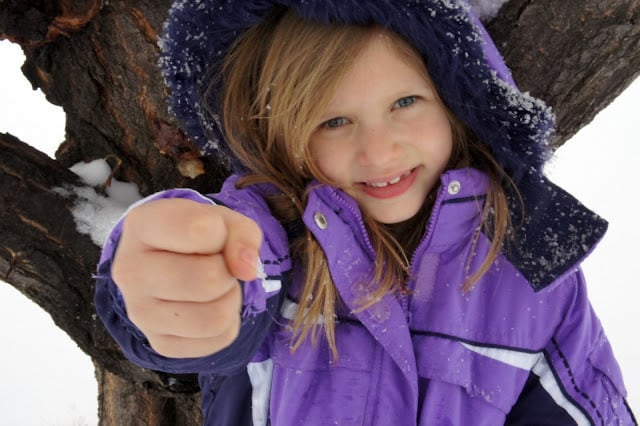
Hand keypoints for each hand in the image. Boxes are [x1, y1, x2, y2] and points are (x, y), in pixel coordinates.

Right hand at [111, 198, 262, 357]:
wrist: (168, 261)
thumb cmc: (198, 235)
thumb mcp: (224, 221)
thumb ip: (243, 234)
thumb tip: (247, 270)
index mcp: (141, 225)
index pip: (199, 231)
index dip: (221, 234)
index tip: (212, 235)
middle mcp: (130, 270)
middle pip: (209, 280)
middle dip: (227, 272)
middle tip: (216, 265)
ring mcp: (139, 312)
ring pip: (216, 318)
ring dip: (230, 299)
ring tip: (214, 286)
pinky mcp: (158, 342)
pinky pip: (218, 339)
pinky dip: (227, 324)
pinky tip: (208, 306)